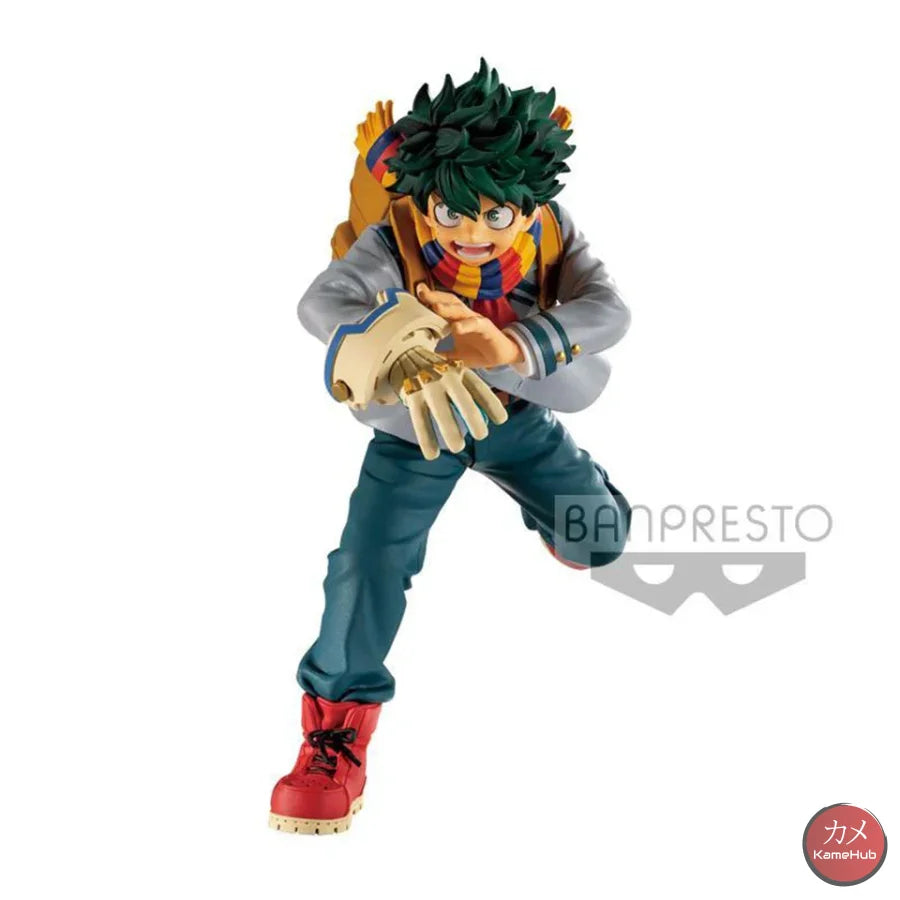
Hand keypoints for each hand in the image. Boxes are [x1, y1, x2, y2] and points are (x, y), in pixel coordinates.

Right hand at [389, 346, 507, 459]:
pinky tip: (432, 455)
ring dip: (450, 431)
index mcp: (460, 371)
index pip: (479, 388)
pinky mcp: (412, 397)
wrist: (404, 355)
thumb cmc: (438, 371)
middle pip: (463, 400)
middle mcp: (446, 378)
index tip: (501, 420)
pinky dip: (426, 439)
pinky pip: (419, 420)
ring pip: (441, 412)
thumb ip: (468, 391)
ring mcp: (428, 387)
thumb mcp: (455, 372)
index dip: (491, 403)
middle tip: (481, 435)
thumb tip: (487, 419)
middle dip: (473, 418)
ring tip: (458, 448)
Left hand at [415, 284, 523, 368]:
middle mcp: (465, 316)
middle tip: (421, 293)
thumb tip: (427, 357)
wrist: (502, 355)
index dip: (429, 299)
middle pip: (449, 302)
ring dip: (448, 307)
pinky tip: (457, 328)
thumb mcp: (455, 355)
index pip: (441, 305)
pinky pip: (476, 324)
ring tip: (435, 307)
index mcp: (456, 320)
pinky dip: (466, 325)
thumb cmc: (479, 351)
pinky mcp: (487, 328)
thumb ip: (442, 353)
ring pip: (460, 310)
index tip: (416, 293)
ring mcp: (476, 320)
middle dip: (434, 297)